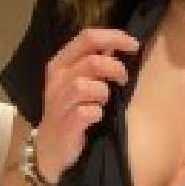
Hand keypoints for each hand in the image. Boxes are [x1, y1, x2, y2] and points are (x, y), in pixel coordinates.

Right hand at [35, 25, 139, 181]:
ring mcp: (59, 102)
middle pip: (92, 61)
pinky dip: (98, 113)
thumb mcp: (76, 82)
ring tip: (105, 101)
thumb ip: (93, 63)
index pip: (87, 37)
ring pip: (86, 86)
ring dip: (104, 92)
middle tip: (123, 79)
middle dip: (116, 68)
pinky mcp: (66, 124)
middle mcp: (57, 79)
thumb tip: (116, 45)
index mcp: (60, 63)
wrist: (49, 148)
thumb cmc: (68, 111)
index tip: (134, 45)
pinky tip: (97, 117)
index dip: (114, 37)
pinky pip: (87, 112)